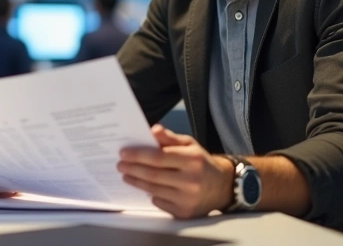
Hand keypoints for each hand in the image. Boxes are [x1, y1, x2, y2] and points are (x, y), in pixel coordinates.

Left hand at [118, 124, 233, 218]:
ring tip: (126, 176)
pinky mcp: (184, 213)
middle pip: (153, 175)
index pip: (159, 157)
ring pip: (154, 190)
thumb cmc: (200, 162)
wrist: (222, 187)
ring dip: (137, 182)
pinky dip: (150, 195)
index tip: (123, 153)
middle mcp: (191, 180)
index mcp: (192, 160)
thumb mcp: (189, 144)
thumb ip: (170, 138)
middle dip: (133, 169)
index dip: (138, 155)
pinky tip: (144, 187)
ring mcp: (188, 199)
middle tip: (120, 165)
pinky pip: (160, 203)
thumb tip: (152, 130)